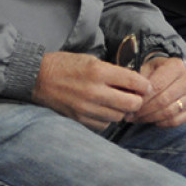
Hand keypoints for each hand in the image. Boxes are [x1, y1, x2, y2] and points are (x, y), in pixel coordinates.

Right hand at [32, 52, 151, 131]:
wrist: (38, 78)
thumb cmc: (66, 65)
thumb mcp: (91, 60)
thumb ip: (112, 71)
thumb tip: (134, 82)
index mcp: (99, 72)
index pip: (133, 81)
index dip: (145, 85)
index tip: (147, 87)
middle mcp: (94, 91)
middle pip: (131, 104)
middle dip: (137, 100)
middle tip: (135, 96)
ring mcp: (86, 108)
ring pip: (119, 116)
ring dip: (122, 110)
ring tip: (117, 102)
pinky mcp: (79, 120)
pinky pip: (104, 124)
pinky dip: (108, 118)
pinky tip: (104, 109)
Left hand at [130, 56, 185, 127]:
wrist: (170, 75)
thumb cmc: (155, 73)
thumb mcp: (145, 69)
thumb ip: (139, 80)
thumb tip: (134, 95)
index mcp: (177, 65)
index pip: (158, 86)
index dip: (143, 98)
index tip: (131, 104)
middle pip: (164, 100)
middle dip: (146, 110)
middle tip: (132, 115)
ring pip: (170, 111)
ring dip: (151, 117)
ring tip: (139, 118)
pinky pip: (176, 121)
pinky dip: (161, 123)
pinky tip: (152, 120)